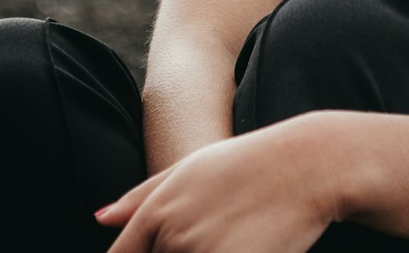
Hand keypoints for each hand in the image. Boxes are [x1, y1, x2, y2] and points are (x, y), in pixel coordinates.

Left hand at [98, 123, 338, 252]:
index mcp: (157, 211)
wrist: (309, 164)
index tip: (172, 248)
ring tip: (235, 236)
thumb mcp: (191, 168)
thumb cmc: (251, 164)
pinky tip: (248, 244)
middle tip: (220, 233)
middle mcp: (172, 235)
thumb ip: (141, 196)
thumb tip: (99, 219)